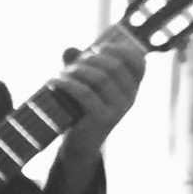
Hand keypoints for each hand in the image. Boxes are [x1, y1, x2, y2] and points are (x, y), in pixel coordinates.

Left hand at [54, 33, 146, 157]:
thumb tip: (68, 49)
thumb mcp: (86, 86)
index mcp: (132, 88)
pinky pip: (85, 94)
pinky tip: (54, 81)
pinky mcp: (101, 119)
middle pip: (114, 66)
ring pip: (100, 78)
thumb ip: (80, 66)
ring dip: (77, 70)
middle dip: (91, 59)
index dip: (120, 49)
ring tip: (62, 72)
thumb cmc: (83, 111)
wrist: (80, 145)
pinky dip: (68, 84)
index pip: (138, 62)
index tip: (99, 47)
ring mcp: (118, 109)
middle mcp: (130, 98)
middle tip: (73, 62)